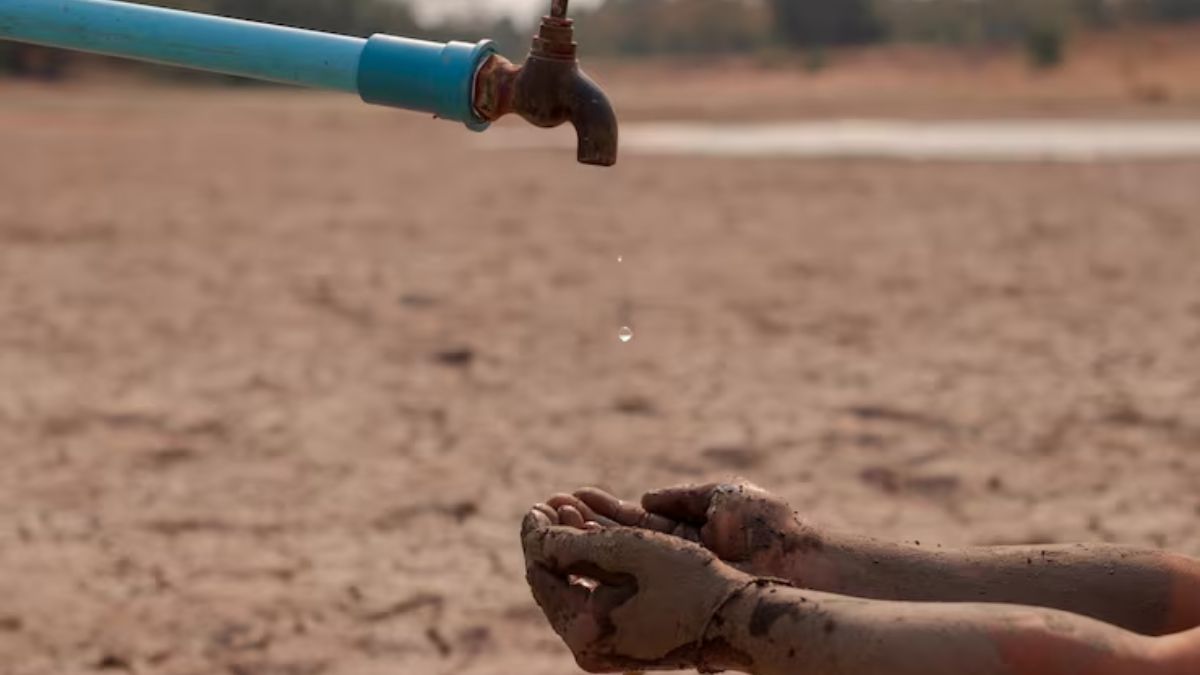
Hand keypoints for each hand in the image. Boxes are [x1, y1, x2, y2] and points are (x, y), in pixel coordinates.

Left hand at [520, 508, 749, 672]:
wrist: (741, 619)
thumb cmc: (688, 581)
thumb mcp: (627, 551)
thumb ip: (571, 543)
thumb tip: (534, 530)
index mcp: (584, 631)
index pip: (542, 574)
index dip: (537, 535)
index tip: (537, 503)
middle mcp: (590, 648)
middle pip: (555, 584)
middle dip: (553, 540)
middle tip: (550, 502)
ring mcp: (608, 649)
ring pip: (576, 589)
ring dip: (572, 549)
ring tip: (569, 510)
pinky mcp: (627, 643)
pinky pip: (596, 599)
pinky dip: (593, 568)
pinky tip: (594, 538)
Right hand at [546, 482, 823, 583]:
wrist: (801, 562)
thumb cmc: (770, 526)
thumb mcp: (721, 497)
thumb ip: (680, 498)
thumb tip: (641, 497)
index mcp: (684, 530)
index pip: (630, 520)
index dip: (598, 510)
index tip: (568, 496)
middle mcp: (672, 556)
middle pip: (615, 542)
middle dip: (578, 526)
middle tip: (546, 511)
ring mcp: (673, 577)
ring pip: (616, 562)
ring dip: (581, 545)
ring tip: (550, 526)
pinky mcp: (678, 595)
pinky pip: (633, 582)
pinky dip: (603, 569)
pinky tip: (575, 555)